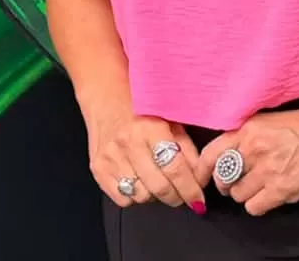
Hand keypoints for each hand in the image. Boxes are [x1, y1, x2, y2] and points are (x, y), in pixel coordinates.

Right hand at [87, 107, 207, 212]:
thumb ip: (187, 149)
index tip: (198, 199)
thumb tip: (200, 178)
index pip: (175, 168)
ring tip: (157, 181)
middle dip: (176, 197)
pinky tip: (139, 182)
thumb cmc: (142, 109)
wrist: (106, 97)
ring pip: (142, 196)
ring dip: (155, 196)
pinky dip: (135, 197)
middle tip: (182, 195)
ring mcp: (111, 157)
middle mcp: (129, 143)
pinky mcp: (98, 168)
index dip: (190, 189)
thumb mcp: (171, 120)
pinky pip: (122, 199)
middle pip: (159, 187)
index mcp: (150, 128)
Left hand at [195, 106, 298, 216]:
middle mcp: (254, 149)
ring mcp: (268, 170)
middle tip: (240, 181)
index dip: (202, 170)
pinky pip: (255, 207)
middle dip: (229, 183)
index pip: (211, 154)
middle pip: (224, 178)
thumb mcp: (271, 120)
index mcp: (249, 128)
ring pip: (239, 195)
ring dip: (247, 193)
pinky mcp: (283, 189)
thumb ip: (247, 135)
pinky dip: (260, 204)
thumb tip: (228, 155)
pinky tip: (271, 194)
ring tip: (262, 186)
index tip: (202, 177)